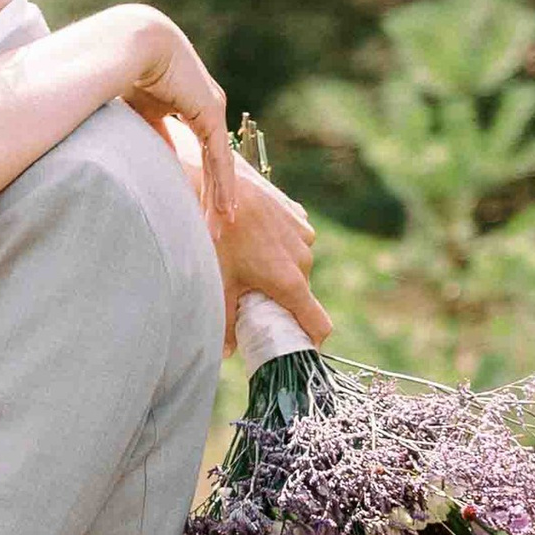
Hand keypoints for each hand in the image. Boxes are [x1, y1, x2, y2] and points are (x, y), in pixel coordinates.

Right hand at [121, 15, 237, 225]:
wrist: (134, 42)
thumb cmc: (127, 69)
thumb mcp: (139, 111)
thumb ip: (151, 133)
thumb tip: (154, 157)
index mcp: (191, 103)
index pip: (201, 148)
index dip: (202, 177)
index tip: (200, 204)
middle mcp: (208, 106)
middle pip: (216, 159)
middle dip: (214, 193)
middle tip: (216, 224)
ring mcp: (213, 109)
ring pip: (221, 162)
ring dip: (221, 195)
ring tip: (222, 224)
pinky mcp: (211, 113)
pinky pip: (218, 157)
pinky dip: (221, 184)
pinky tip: (224, 208)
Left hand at [217, 165, 329, 350]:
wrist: (216, 183)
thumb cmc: (216, 236)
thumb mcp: (217, 284)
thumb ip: (224, 322)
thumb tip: (229, 352)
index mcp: (289, 281)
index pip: (318, 324)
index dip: (311, 341)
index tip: (297, 347)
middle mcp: (304, 258)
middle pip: (301, 295)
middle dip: (282, 302)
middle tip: (252, 301)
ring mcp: (302, 235)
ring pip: (297, 267)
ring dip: (279, 273)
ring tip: (247, 263)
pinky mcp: (297, 216)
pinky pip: (293, 242)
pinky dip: (278, 248)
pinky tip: (252, 239)